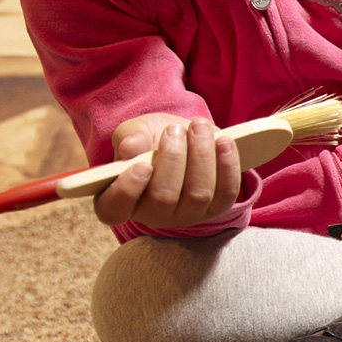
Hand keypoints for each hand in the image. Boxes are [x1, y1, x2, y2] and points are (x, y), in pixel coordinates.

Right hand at [93, 113, 241, 228]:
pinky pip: (226, 192)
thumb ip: (129, 137)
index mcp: (120, 199)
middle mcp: (152, 214)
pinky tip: (224, 141)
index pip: (113, 209)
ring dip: (201, 156)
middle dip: (173, 159)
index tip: (142, 165)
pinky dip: (227, 165)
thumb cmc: (151, 138)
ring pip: (198, 195)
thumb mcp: (135, 131)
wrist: (183, 137)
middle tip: (174, 129)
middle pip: (163, 198)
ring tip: (198, 127)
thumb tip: (130, 148)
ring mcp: (186, 215)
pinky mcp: (215, 207)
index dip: (127, 190)